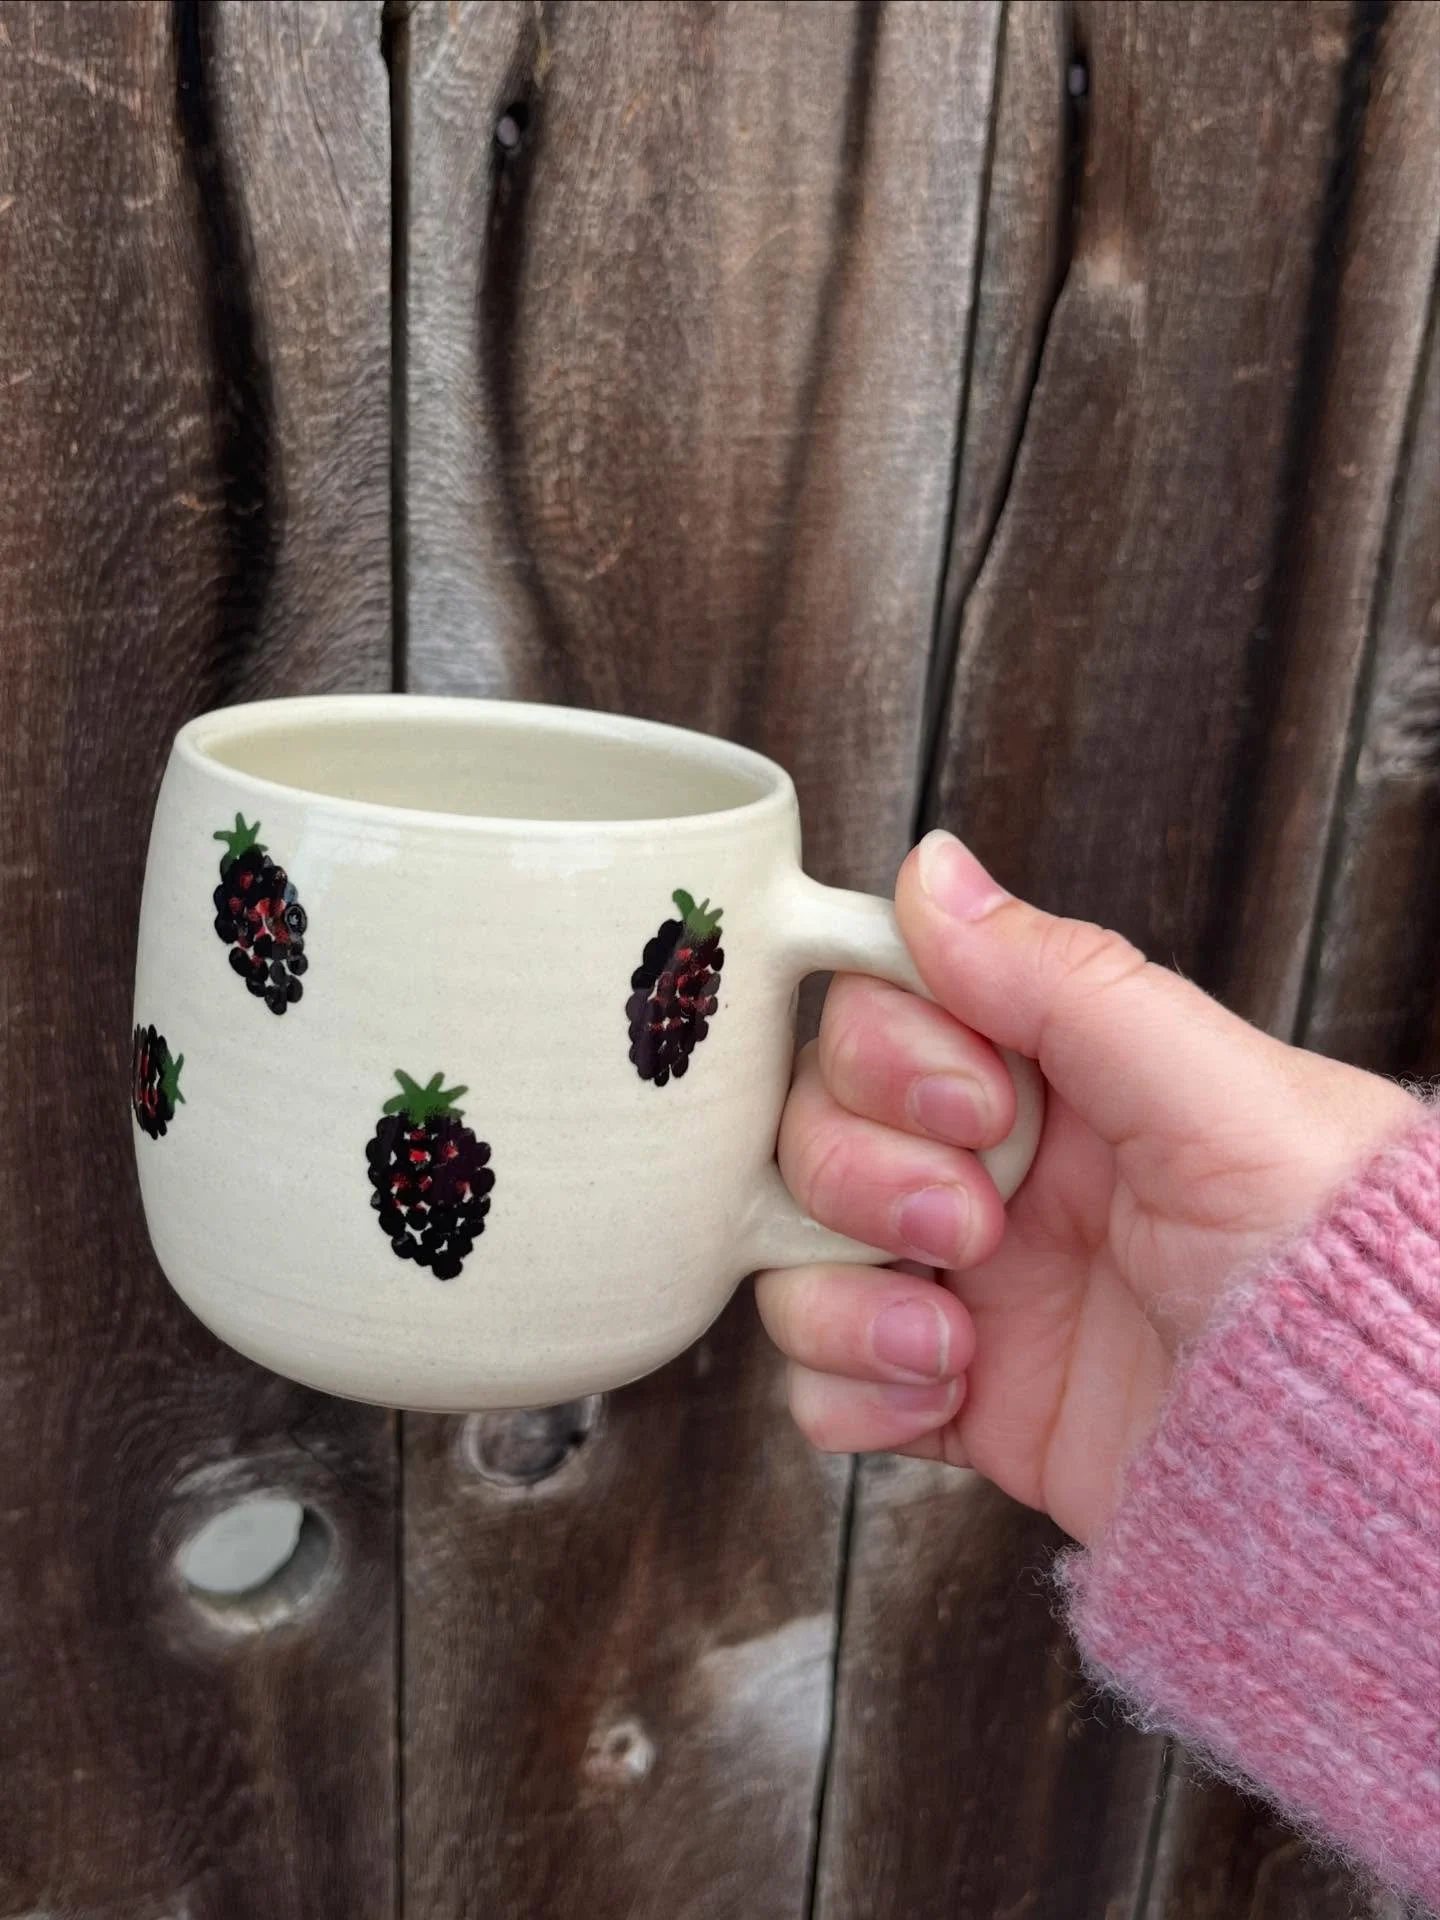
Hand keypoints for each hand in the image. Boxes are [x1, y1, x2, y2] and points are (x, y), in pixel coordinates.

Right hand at [756, 830, 1419, 1543]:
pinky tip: (942, 1396)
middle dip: (866, 1180)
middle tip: (973, 1225)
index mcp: (1053, 1078)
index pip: (878, 1012)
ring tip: (951, 1342)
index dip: (890, 1055)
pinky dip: (852, 1393)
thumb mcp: (1215, 1096)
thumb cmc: (1325, 1265)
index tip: (976, 1104)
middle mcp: (991, 1169)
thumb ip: (1065, 979)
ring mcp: (963, 1286)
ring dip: (842, 1298)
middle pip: (814, 1129)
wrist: (1346, 1461)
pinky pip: (819, 1383)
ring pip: (792, 1252)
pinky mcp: (950, 1396)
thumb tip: (932, 869)